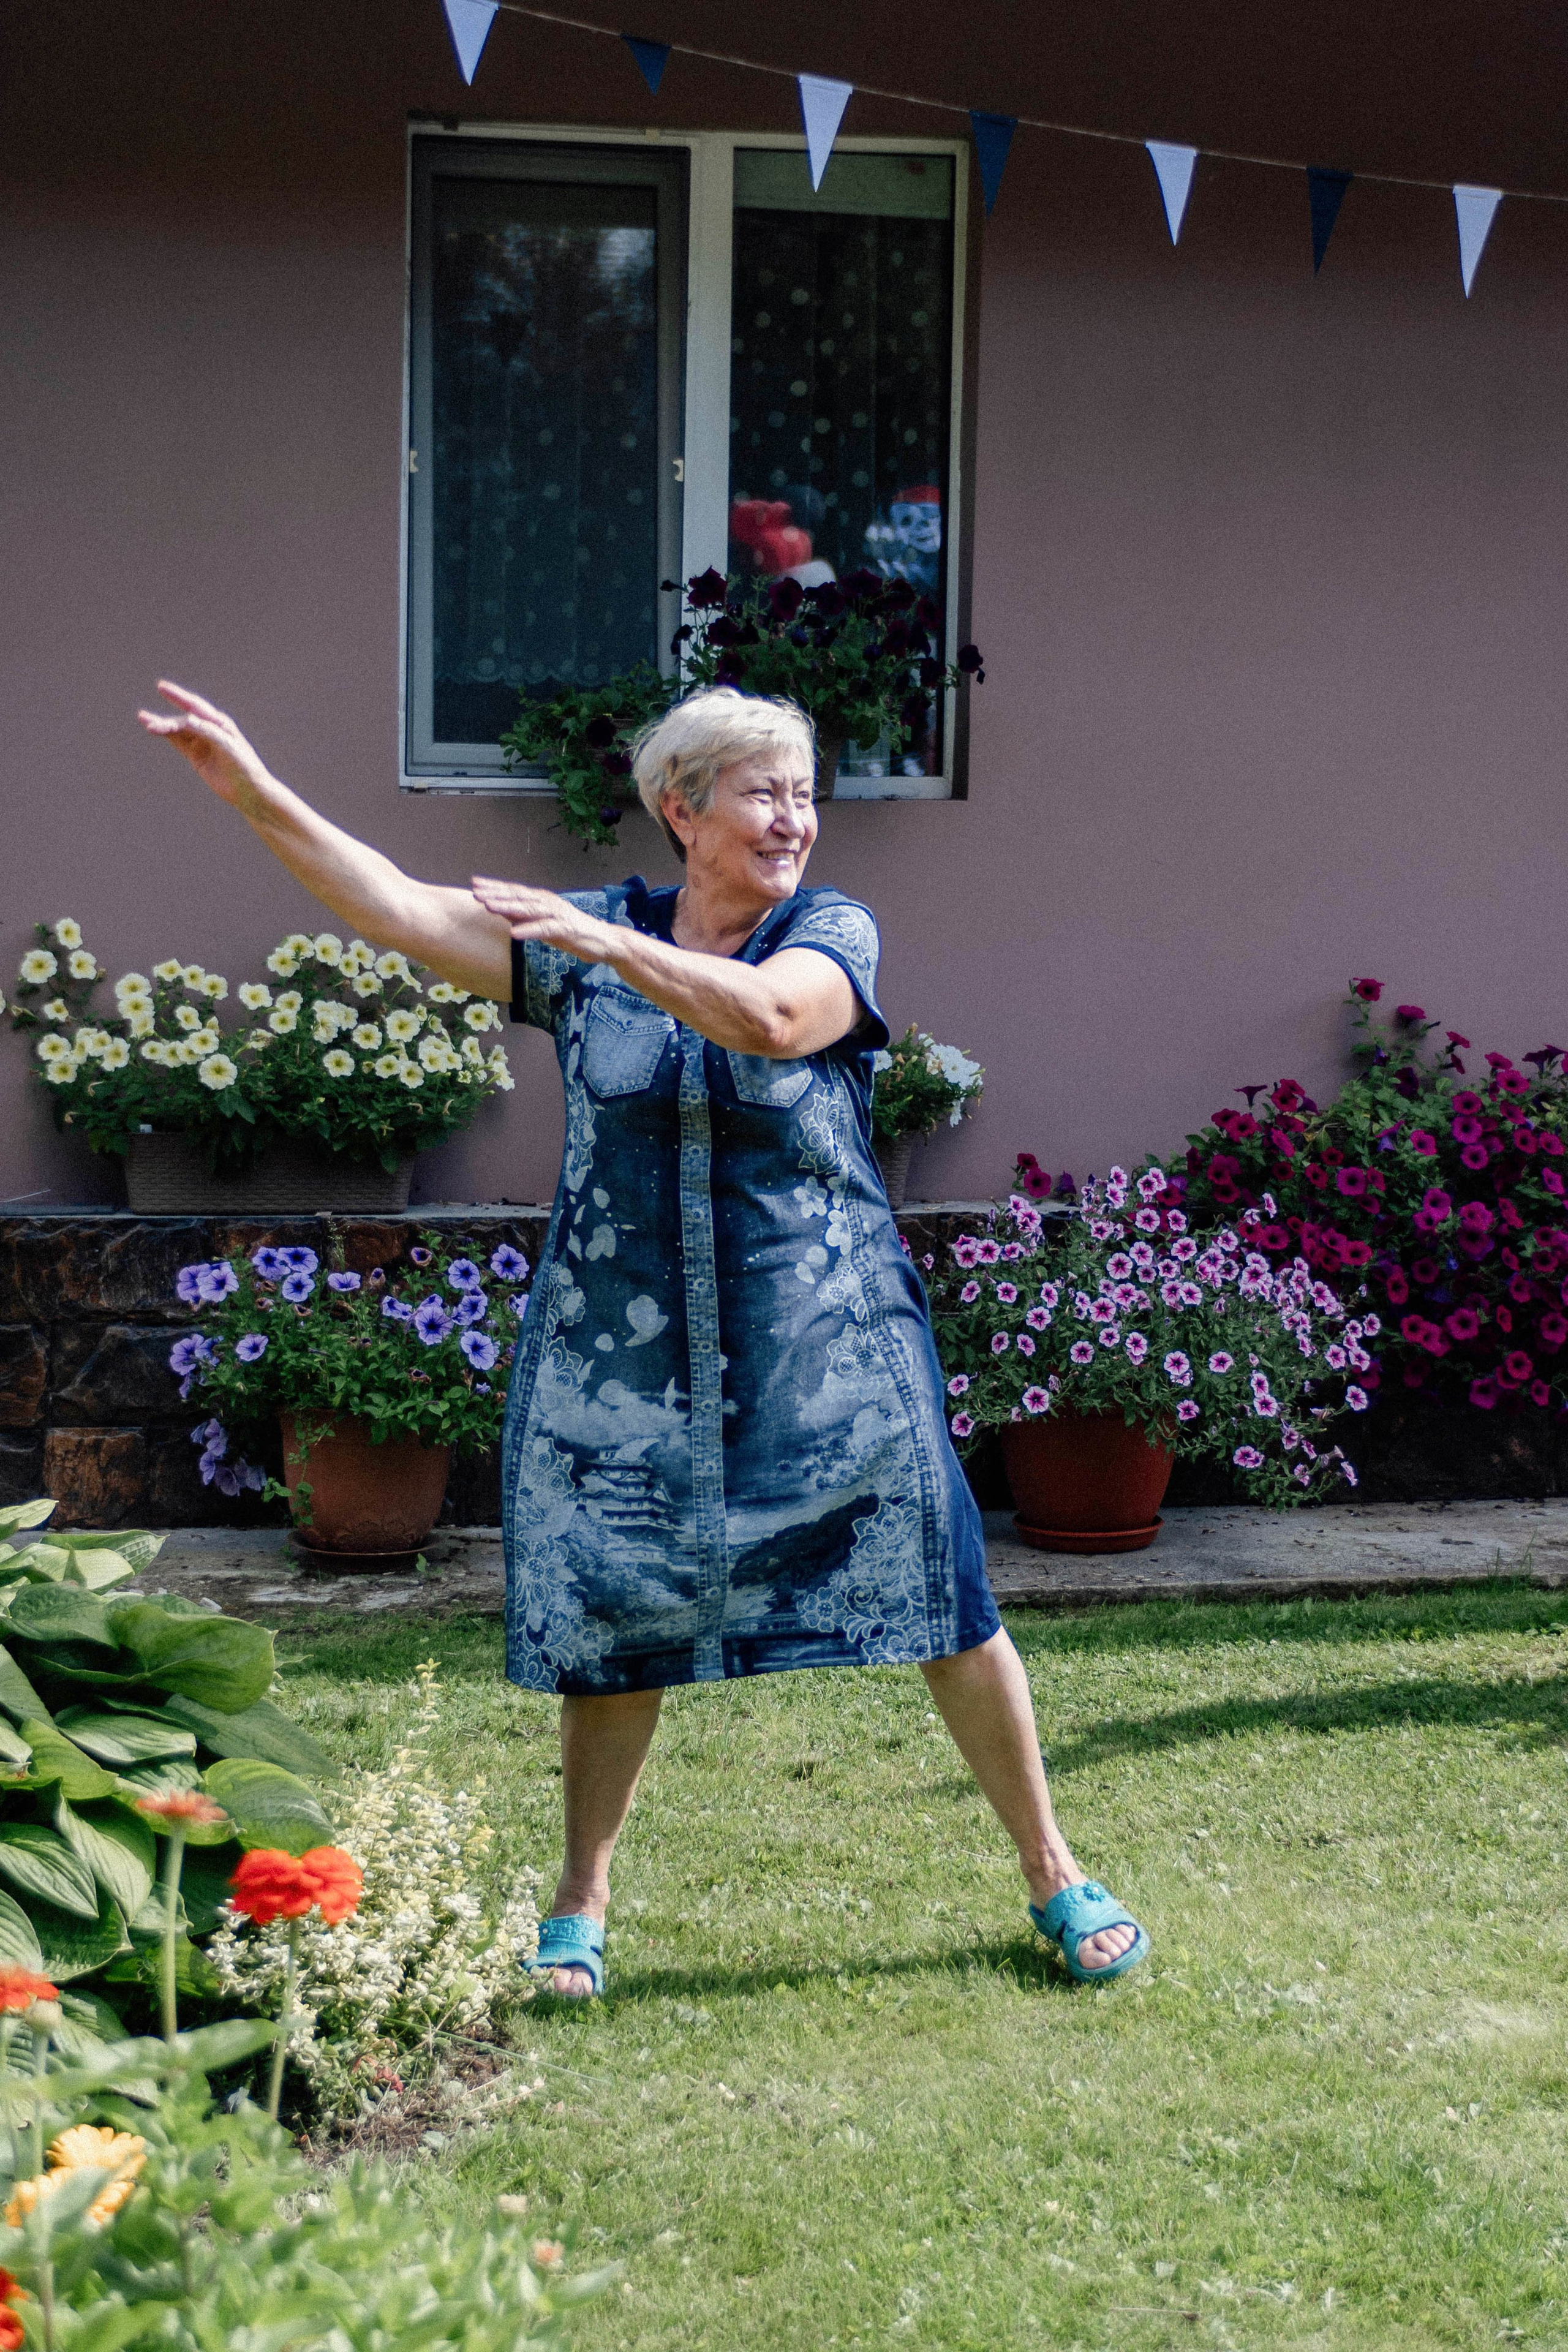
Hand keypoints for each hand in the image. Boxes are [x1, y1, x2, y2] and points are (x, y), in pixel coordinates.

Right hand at [137, 682, 278, 816]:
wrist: (249, 790)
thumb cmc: (243, 765)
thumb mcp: (226, 745)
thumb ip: (206, 731)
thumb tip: (185, 720)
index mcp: (220, 722)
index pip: (195, 706)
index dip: (178, 696)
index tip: (161, 687)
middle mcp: (209, 730)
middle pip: (183, 720)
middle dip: (165, 719)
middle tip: (144, 717)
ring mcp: (202, 743)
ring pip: (178, 731)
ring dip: (162, 727)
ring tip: (145, 723)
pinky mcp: (197, 757)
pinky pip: (179, 743)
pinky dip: (167, 736)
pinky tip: (156, 730)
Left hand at [470, 876, 610, 962]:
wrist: (603, 941)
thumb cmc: (571, 932)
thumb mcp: (542, 923)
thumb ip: (523, 915)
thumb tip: (500, 909)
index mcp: (541, 900)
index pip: (514, 890)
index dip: (494, 886)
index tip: (474, 883)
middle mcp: (547, 903)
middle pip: (518, 896)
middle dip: (496, 893)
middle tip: (475, 891)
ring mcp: (557, 915)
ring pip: (528, 909)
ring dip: (508, 907)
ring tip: (488, 906)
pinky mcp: (565, 930)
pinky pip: (544, 929)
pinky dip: (529, 930)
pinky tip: (514, 933)